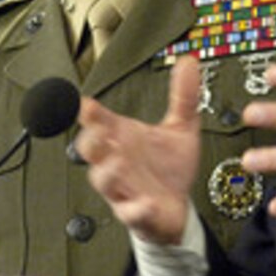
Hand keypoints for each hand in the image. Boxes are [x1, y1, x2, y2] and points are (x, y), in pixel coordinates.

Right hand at [76, 56, 200, 243]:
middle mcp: (118, 162)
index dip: (90, 112)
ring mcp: (125, 188)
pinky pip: (131, 212)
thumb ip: (183, 96)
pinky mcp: (138, 213)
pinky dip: (136, 208)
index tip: (86, 103)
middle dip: (91, 140)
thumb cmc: (170, 167)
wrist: (179, 206)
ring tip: (119, 162)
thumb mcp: (181, 127)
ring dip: (109, 173)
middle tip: (99, 131)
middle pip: (91, 151)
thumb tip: (190, 62)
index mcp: (123, 138)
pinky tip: (144, 202)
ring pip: (104, 181)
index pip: (99, 121)